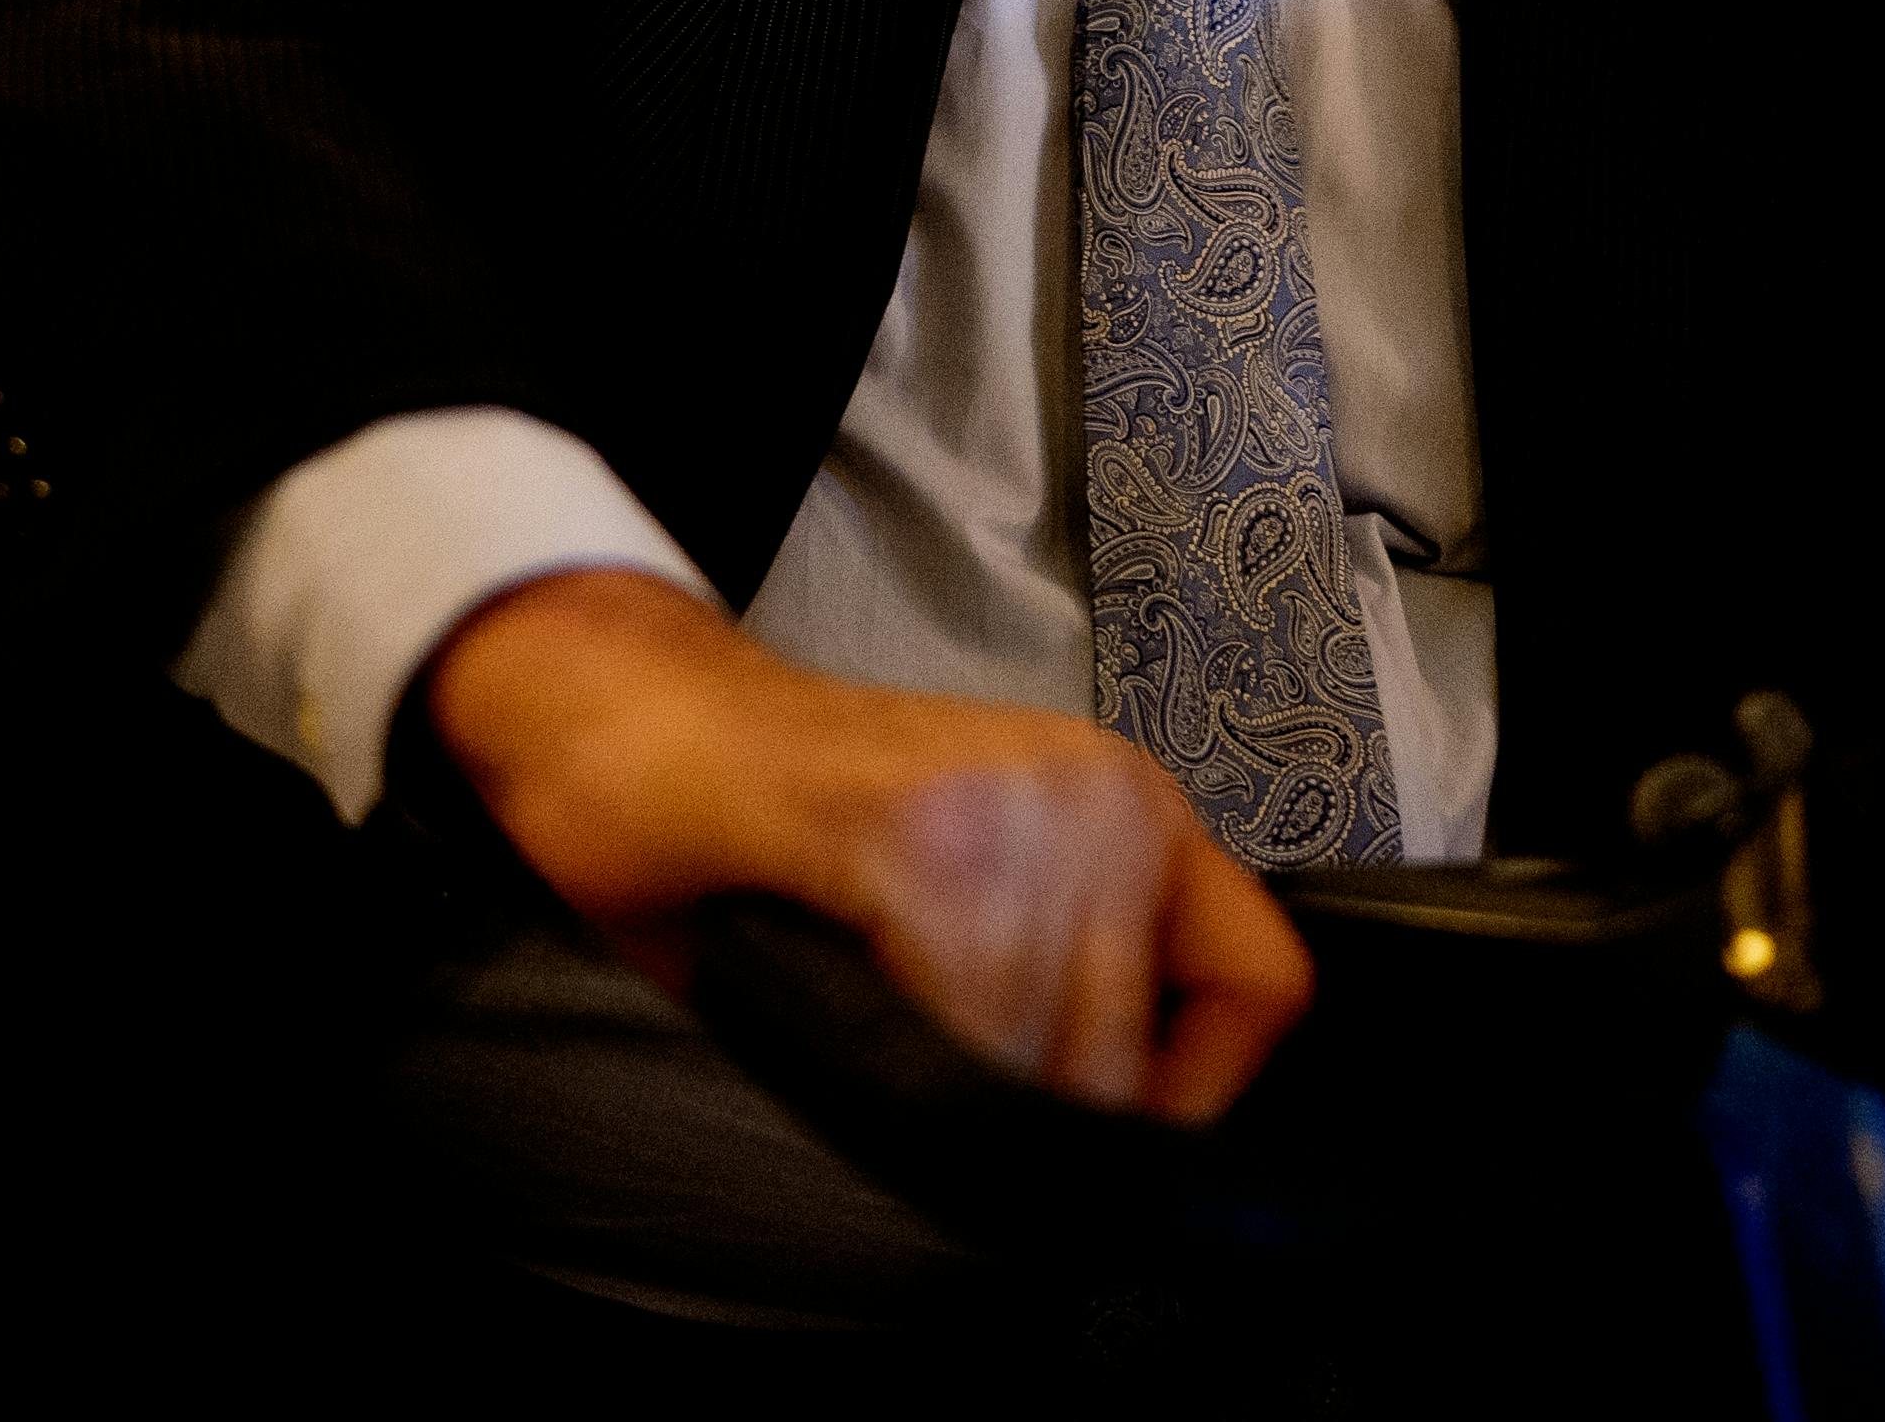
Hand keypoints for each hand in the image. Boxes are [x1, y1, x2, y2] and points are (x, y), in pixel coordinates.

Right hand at [422, 569, 1312, 1121]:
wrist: (622, 717)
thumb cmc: (771, 827)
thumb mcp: (959, 904)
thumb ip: (1050, 995)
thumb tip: (1107, 1167)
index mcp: (1125, 807)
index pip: (1262, 985)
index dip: (1191, 1092)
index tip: (1094, 1129)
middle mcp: (1099, 792)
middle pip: (1123, 1057)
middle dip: (1018, 1105)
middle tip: (906, 1057)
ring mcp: (1014, 804)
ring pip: (1042, 1053)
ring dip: (943, 1080)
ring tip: (856, 1000)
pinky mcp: (914, 829)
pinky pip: (964, 1012)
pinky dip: (903, 1047)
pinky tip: (836, 981)